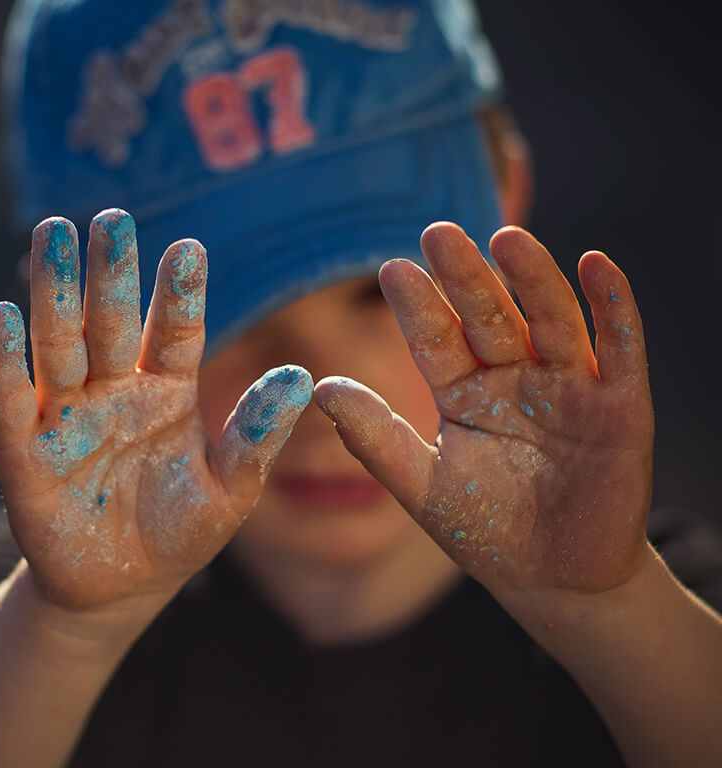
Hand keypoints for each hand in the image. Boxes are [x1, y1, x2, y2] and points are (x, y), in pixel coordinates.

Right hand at [0, 210, 311, 611]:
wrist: (120, 588)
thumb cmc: (180, 532)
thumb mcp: (230, 490)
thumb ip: (256, 437)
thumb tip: (302, 378)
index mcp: (167, 391)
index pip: (174, 332)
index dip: (180, 293)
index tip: (190, 248)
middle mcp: (114, 390)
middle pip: (109, 322)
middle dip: (110, 272)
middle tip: (110, 219)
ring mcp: (66, 416)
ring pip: (58, 344)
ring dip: (53, 292)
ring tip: (53, 235)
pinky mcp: (23, 452)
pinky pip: (10, 400)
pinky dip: (4, 362)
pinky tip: (1, 317)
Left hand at [315, 223, 652, 596]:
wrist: (554, 582)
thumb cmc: (485, 531)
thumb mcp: (423, 487)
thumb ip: (375, 438)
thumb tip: (320, 385)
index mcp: (464, 393)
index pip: (437, 340)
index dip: (418, 307)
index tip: (392, 270)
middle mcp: (514, 379)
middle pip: (490, 317)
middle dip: (466, 277)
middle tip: (438, 233)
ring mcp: (568, 388)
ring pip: (550, 320)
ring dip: (532, 279)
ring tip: (506, 238)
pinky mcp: (620, 406)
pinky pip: (619, 349)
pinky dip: (613, 308)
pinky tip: (595, 266)